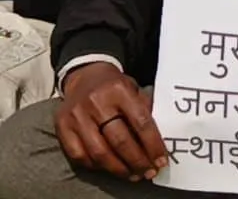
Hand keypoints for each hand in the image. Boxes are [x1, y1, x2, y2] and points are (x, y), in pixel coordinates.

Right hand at [54, 62, 167, 181]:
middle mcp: (96, 102)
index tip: (162, 161)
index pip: (141, 121)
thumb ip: (146, 110)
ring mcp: (76, 115)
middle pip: (120, 140)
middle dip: (137, 161)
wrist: (85, 76)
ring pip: (99, 152)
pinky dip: (96, 166)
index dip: (152, 144)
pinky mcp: (62, 126)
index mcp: (120, 90)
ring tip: (133, 175)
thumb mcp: (135, 89)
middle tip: (148, 172)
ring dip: (118, 168)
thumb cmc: (116, 87)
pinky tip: (110, 168)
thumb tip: (159, 141)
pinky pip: (79, 155)